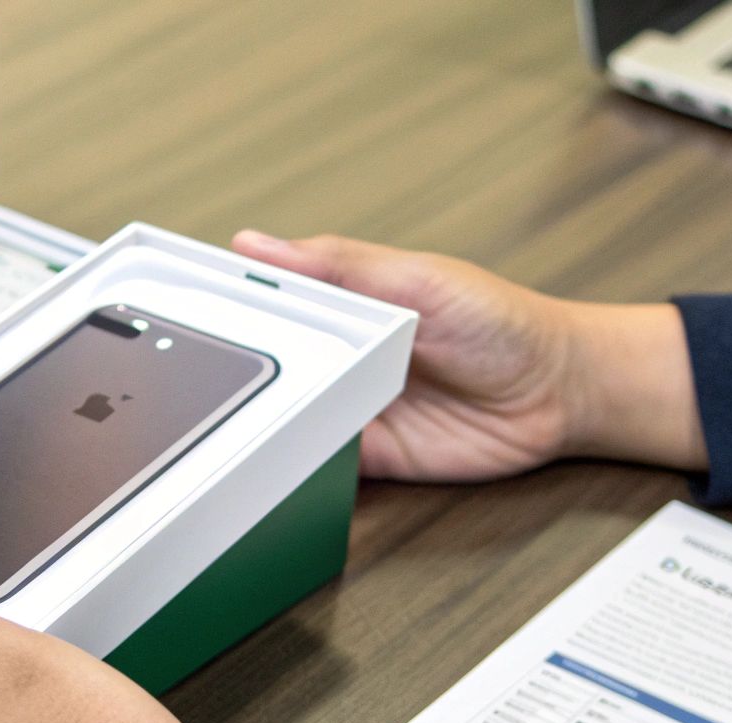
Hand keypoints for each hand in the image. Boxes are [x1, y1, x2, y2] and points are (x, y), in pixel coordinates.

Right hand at [232, 231, 707, 478]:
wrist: (559, 394)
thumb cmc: (503, 322)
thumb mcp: (419, 279)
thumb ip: (341, 265)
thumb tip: (260, 244)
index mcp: (343, 302)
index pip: (266, 302)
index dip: (222, 308)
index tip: (171, 312)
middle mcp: (339, 356)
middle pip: (265, 366)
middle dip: (231, 374)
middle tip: (188, 381)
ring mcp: (350, 408)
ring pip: (282, 418)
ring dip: (259, 424)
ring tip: (217, 427)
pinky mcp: (369, 459)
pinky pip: (316, 466)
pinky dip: (293, 468)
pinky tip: (271, 464)